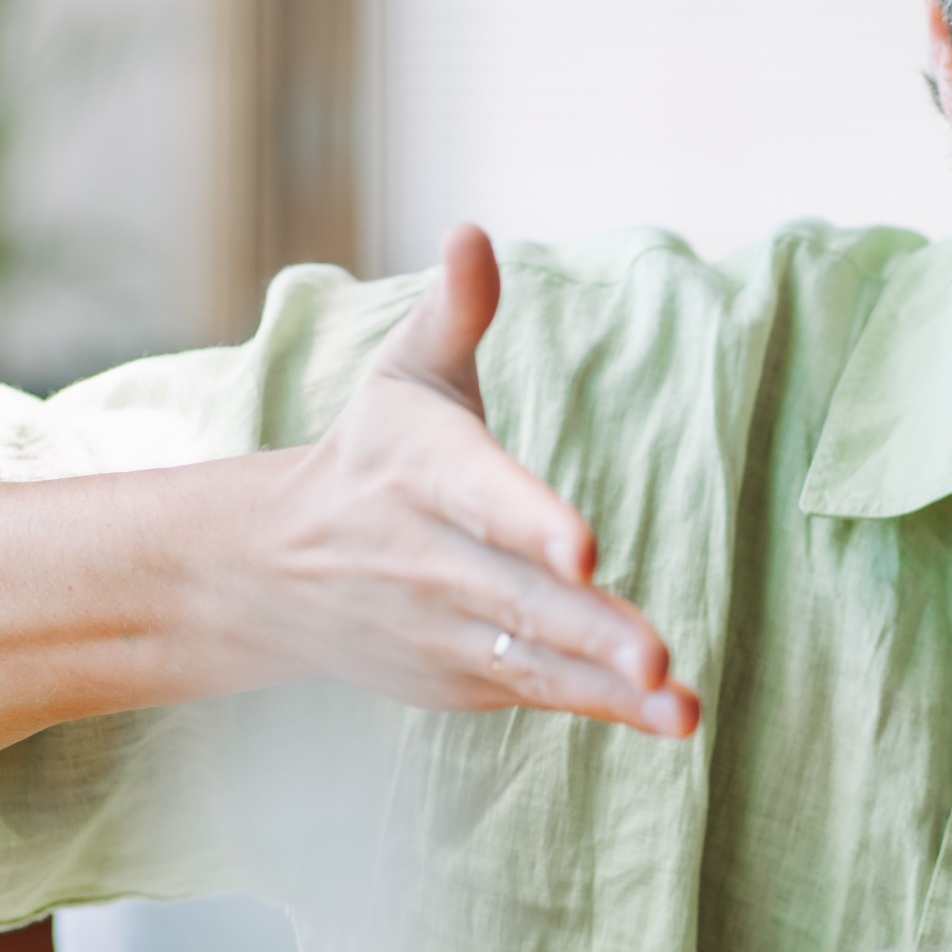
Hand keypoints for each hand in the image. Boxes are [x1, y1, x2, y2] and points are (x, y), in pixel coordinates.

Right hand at [234, 225, 700, 737]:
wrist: (271, 569)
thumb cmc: (372, 452)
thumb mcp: (403, 372)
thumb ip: (455, 309)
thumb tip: (472, 232)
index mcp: (422, 472)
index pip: (481, 497)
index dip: (531, 522)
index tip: (584, 547)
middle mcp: (427, 557)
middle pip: (516, 595)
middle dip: (587, 627)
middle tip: (655, 656)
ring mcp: (441, 628)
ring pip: (533, 659)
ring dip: (606, 684)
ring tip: (679, 705)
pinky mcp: (458, 679)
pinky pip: (537, 692)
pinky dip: (600, 708)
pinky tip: (669, 719)